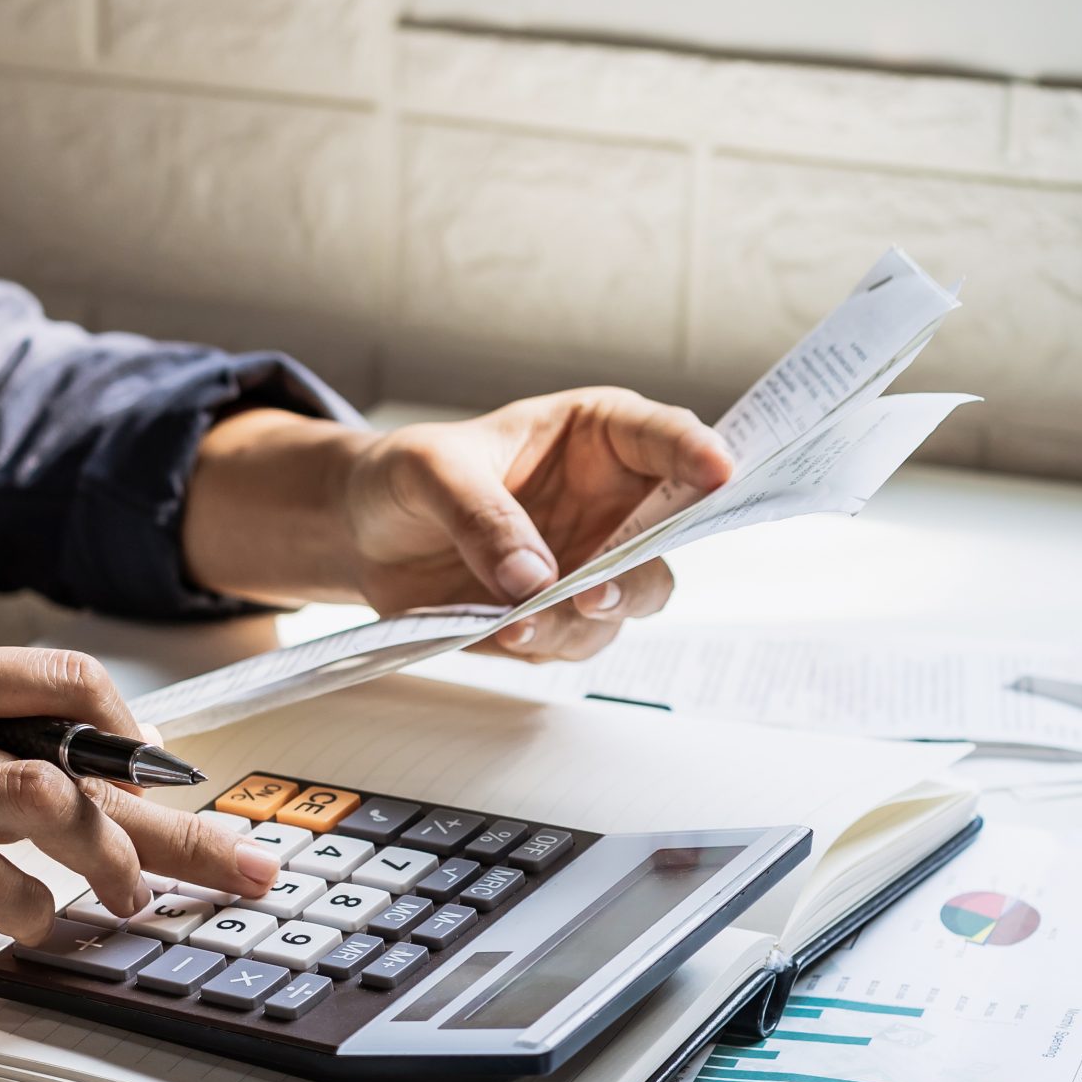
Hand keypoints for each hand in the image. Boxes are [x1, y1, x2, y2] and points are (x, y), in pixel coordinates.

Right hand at [0, 646, 278, 985]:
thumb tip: (62, 786)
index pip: (62, 681)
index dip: (138, 741)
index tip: (171, 791)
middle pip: (79, 754)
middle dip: (178, 822)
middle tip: (243, 869)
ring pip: (45, 802)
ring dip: (117, 860)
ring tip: (132, 905)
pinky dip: (31, 911)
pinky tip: (36, 930)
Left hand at [180, 391, 733, 661]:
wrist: (363, 531)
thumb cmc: (406, 475)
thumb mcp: (430, 471)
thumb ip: (482, 516)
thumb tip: (531, 580)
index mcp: (600, 437)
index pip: (667, 438)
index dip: (699, 454)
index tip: (718, 471)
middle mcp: (612, 503)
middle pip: (668, 538)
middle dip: (642, 567)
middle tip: (597, 590)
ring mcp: (590, 563)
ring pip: (627, 602)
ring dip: (584, 619)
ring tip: (518, 624)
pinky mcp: (557, 615)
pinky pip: (572, 641)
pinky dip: (542, 644)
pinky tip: (499, 634)